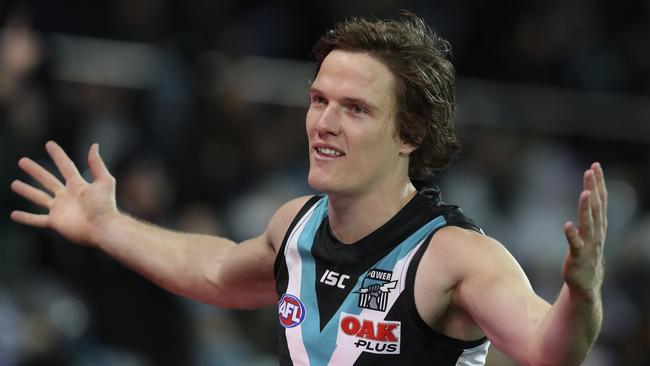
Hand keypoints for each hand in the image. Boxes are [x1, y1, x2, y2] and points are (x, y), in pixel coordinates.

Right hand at [11, 141, 117, 245]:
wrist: (102, 228)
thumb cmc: (105, 206)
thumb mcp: (104, 181)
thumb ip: (97, 164)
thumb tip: (94, 145)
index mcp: (78, 185)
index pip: (65, 166)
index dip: (57, 155)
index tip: (49, 144)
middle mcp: (67, 195)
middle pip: (47, 180)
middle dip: (35, 171)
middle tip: (22, 161)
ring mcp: (60, 209)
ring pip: (39, 198)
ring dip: (27, 191)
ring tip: (14, 184)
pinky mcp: (55, 222)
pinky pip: (37, 220)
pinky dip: (25, 218)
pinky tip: (14, 214)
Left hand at [563, 162, 606, 297]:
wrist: (586, 287)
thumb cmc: (586, 258)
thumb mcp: (590, 234)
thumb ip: (590, 216)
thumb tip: (589, 194)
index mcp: (598, 227)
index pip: (600, 201)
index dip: (598, 183)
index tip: (595, 165)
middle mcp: (596, 234)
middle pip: (596, 207)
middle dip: (595, 188)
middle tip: (592, 170)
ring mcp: (588, 246)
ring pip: (589, 224)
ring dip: (587, 209)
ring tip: (585, 193)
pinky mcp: (577, 258)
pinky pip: (575, 245)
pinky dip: (572, 235)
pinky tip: (567, 225)